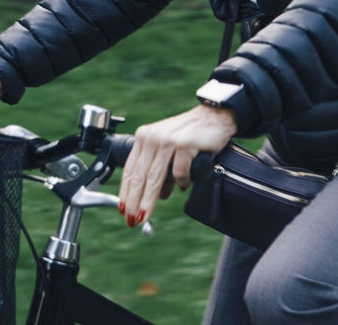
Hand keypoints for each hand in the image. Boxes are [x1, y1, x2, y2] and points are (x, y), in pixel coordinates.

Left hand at [118, 104, 237, 227]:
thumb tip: (159, 196)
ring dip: (148, 200)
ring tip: (144, 215)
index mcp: (144, 137)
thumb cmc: (191, 134)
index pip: (130, 169)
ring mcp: (168, 140)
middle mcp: (153, 138)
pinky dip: (181, 183)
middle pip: (139, 176)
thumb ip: (162, 171)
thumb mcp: (169, 150)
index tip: (123, 209)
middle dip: (134, 201)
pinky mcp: (185, 144)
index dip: (125, 192)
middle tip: (131, 220)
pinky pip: (179, 172)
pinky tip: (184, 187)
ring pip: (154, 177)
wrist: (214, 116)